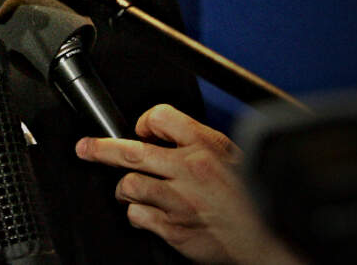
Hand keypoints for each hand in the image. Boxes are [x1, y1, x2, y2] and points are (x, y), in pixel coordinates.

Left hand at [75, 104, 303, 264]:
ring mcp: (180, 201)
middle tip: (84, 148)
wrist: (271, 239)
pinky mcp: (175, 229)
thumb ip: (197, 143)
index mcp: (206, 147)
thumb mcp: (231, 156)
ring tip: (131, 191)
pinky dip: (137, 215)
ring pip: (128, 185)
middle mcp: (190, 171)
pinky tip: (148, 214)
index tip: (142, 129)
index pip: (162, 117)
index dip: (146, 121)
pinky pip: (137, 216)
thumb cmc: (252, 197)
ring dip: (124, 190)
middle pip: (130, 152)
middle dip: (99, 148)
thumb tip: (162, 133)